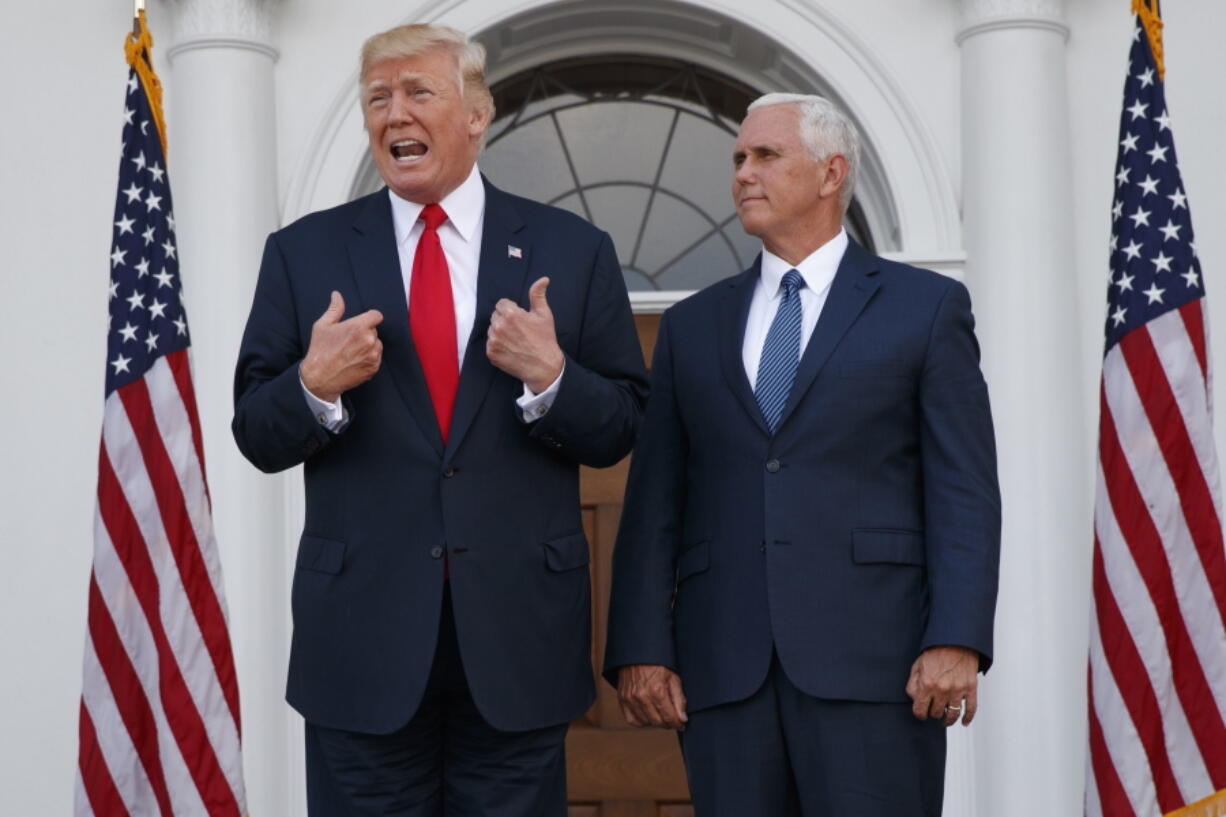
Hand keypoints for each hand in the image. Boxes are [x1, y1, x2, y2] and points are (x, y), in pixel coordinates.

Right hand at [299, 291, 383, 402]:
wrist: (320, 378)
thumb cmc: (320, 350)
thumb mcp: (323, 326)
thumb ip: (335, 309)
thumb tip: (337, 295)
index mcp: (358, 327)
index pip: (376, 315)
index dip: (369, 317)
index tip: (363, 322)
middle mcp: (368, 340)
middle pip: (374, 330)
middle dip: (365, 332)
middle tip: (349, 340)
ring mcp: (373, 355)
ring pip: (377, 344)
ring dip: (369, 345)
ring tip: (351, 351)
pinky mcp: (374, 368)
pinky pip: (377, 357)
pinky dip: (369, 357)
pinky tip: (354, 360)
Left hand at [486, 277, 563, 393]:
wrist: (544, 366)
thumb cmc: (545, 339)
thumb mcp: (544, 315)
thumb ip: (538, 294)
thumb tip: (543, 279)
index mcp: (511, 314)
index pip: (502, 304)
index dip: (512, 310)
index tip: (521, 319)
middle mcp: (499, 326)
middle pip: (496, 316)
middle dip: (505, 320)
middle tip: (519, 330)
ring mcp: (493, 341)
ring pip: (492, 329)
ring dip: (500, 332)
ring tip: (515, 340)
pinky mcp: (491, 353)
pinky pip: (490, 343)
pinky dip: (498, 345)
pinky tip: (510, 348)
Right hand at [617, 664, 687, 729]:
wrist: (639, 654)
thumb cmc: (658, 665)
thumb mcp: (673, 678)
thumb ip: (679, 700)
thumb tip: (683, 719)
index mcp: (657, 690)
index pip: (669, 717)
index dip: (678, 724)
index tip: (682, 724)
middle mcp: (642, 696)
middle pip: (658, 722)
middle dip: (668, 723)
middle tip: (672, 719)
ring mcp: (630, 698)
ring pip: (646, 722)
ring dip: (655, 722)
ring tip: (661, 714)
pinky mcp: (623, 699)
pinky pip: (632, 720)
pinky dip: (641, 721)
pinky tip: (648, 715)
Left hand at [906, 646, 979, 726]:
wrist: (956, 642)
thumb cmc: (936, 651)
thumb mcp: (917, 666)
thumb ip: (913, 684)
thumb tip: (914, 699)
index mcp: (927, 684)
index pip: (920, 710)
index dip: (919, 714)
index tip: (921, 714)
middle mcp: (942, 689)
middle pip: (936, 713)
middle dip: (932, 713)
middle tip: (932, 710)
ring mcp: (958, 690)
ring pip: (952, 715)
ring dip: (948, 720)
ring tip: (945, 720)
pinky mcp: (970, 688)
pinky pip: (971, 709)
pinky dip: (967, 718)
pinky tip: (963, 722)